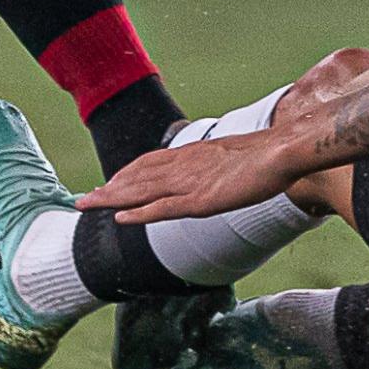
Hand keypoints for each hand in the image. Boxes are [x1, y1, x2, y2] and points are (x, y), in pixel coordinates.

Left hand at [82, 130, 298, 226]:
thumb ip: (217, 164)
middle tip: (84, 200)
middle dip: (110, 188)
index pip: (150, 162)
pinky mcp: (201, 200)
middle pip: (138, 176)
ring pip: (141, 191)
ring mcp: (191, 183)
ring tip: (88, 205)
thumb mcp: (234, 157)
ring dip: (112, 199)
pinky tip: (120, 218)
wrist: (284, 150)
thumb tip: (215, 170)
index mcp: (193, 153)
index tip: (109, 182)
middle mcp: (185, 165)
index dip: (127, 173)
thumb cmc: (267, 154)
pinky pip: (162, 208)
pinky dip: (138, 213)